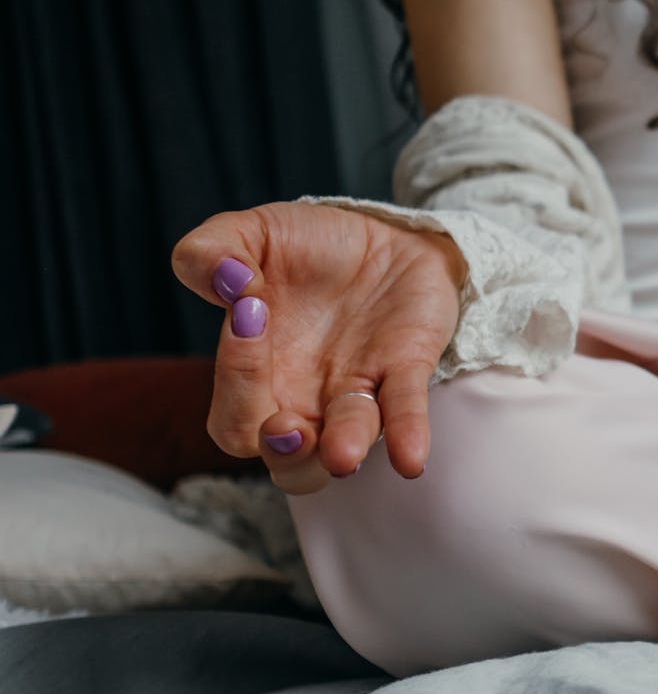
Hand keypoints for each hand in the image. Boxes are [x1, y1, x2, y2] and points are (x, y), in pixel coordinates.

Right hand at [171, 202, 467, 493]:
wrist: (382, 233)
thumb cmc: (304, 248)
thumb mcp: (248, 235)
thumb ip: (211, 252)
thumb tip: (223, 276)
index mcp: (257, 379)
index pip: (234, 417)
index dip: (236, 378)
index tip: (250, 310)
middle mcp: (304, 401)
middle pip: (283, 457)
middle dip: (281, 449)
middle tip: (284, 426)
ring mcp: (357, 393)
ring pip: (344, 446)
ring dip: (342, 450)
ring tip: (341, 453)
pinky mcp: (405, 372)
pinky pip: (405, 413)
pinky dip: (407, 434)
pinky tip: (410, 460)